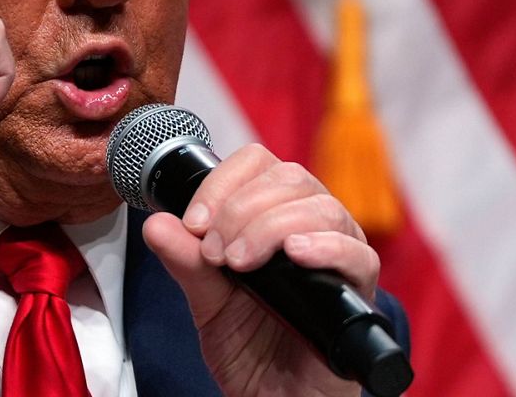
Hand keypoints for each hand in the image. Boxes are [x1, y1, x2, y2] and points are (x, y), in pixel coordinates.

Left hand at [142, 144, 378, 396]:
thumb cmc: (251, 349)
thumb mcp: (206, 303)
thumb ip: (185, 263)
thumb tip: (155, 224)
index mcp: (273, 218)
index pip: (258, 165)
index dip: (223, 182)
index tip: (194, 223)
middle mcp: (311, 228)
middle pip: (289, 178)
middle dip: (241, 208)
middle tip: (215, 252)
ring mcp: (339, 257)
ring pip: (321, 207)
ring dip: (270, 226)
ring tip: (239, 263)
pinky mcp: (360, 294)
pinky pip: (359, 254)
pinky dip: (326, 247)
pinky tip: (295, 255)